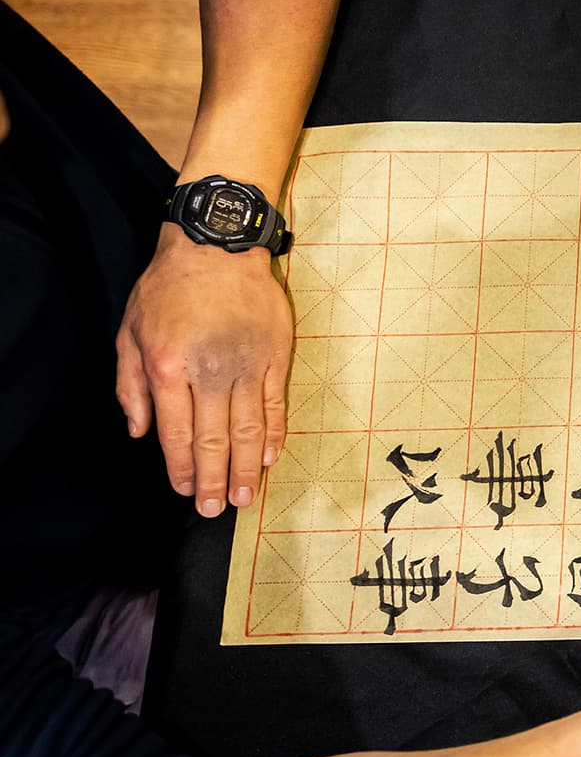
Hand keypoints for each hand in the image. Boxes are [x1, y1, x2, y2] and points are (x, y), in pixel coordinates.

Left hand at [115, 225, 294, 515]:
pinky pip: (275, 404)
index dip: (183, 467)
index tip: (187, 491)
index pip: (176, 432)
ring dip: (248, 468)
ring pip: (249, 429)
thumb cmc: (168, 288)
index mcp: (168, 366)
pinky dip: (274, 434)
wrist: (218, 247)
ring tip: (247, 496)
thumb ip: (129, 385)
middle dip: (216, 479)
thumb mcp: (129, 331)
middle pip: (215, 439)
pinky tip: (270, 457)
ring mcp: (247, 365)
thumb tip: (139, 432)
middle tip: (218, 510)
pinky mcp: (275, 356)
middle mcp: (209, 371)